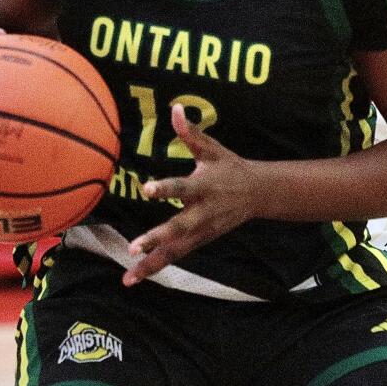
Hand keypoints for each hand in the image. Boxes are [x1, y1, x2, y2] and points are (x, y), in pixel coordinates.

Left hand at [123, 105, 259, 286]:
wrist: (258, 193)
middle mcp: (203, 212)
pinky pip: (177, 256)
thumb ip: (190, 132)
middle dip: (156, 238)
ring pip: (176, 250)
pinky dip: (157, 267)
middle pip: (179, 228)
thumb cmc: (229, 167)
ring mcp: (202, 230)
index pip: (182, 187)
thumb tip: (174, 108)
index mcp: (204, 186)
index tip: (146, 189)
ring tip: (129, 277)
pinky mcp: (201, 241)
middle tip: (133, 247)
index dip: (165, 188)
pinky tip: (137, 276)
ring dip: (152, 264)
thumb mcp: (212, 148)